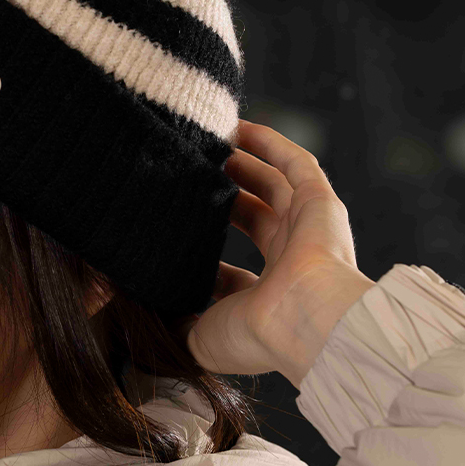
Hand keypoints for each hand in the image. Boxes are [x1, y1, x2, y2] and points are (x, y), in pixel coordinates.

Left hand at [182, 119, 375, 387]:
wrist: (301, 321)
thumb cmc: (254, 336)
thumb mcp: (199, 338)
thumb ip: (174, 325)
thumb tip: (143, 320)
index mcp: (264, 299)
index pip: (232, 274)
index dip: (206, 254)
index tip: (174, 235)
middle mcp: (289, 263)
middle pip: (254, 218)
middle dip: (225, 196)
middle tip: (192, 178)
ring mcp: (307, 231)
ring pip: (275, 186)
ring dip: (244, 165)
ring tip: (212, 144)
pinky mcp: (320, 203)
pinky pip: (296, 164)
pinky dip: (271, 144)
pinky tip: (242, 127)